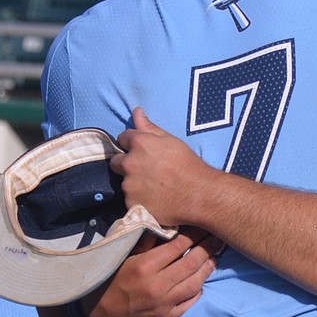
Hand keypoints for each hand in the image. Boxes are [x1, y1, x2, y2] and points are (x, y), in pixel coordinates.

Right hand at [82, 228, 220, 316]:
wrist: (97, 314)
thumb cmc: (109, 281)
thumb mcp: (122, 257)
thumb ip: (144, 243)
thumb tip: (164, 226)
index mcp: (145, 266)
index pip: (177, 246)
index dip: (193, 235)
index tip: (202, 226)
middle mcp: (157, 285)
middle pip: (191, 263)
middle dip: (206, 248)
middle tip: (216, 239)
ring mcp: (164, 303)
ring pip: (194, 284)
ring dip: (207, 270)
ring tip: (213, 258)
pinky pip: (189, 304)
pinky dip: (198, 292)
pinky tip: (202, 282)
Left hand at [113, 106, 205, 227]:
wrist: (200, 195)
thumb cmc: (189, 165)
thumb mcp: (171, 141)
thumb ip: (149, 127)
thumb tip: (136, 111)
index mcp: (138, 144)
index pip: (122, 139)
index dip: (131, 145)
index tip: (143, 153)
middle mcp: (129, 163)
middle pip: (116, 162)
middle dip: (127, 165)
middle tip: (146, 172)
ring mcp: (129, 186)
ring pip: (125, 183)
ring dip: (134, 184)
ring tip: (154, 189)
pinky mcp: (132, 204)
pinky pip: (130, 201)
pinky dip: (139, 201)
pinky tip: (154, 200)